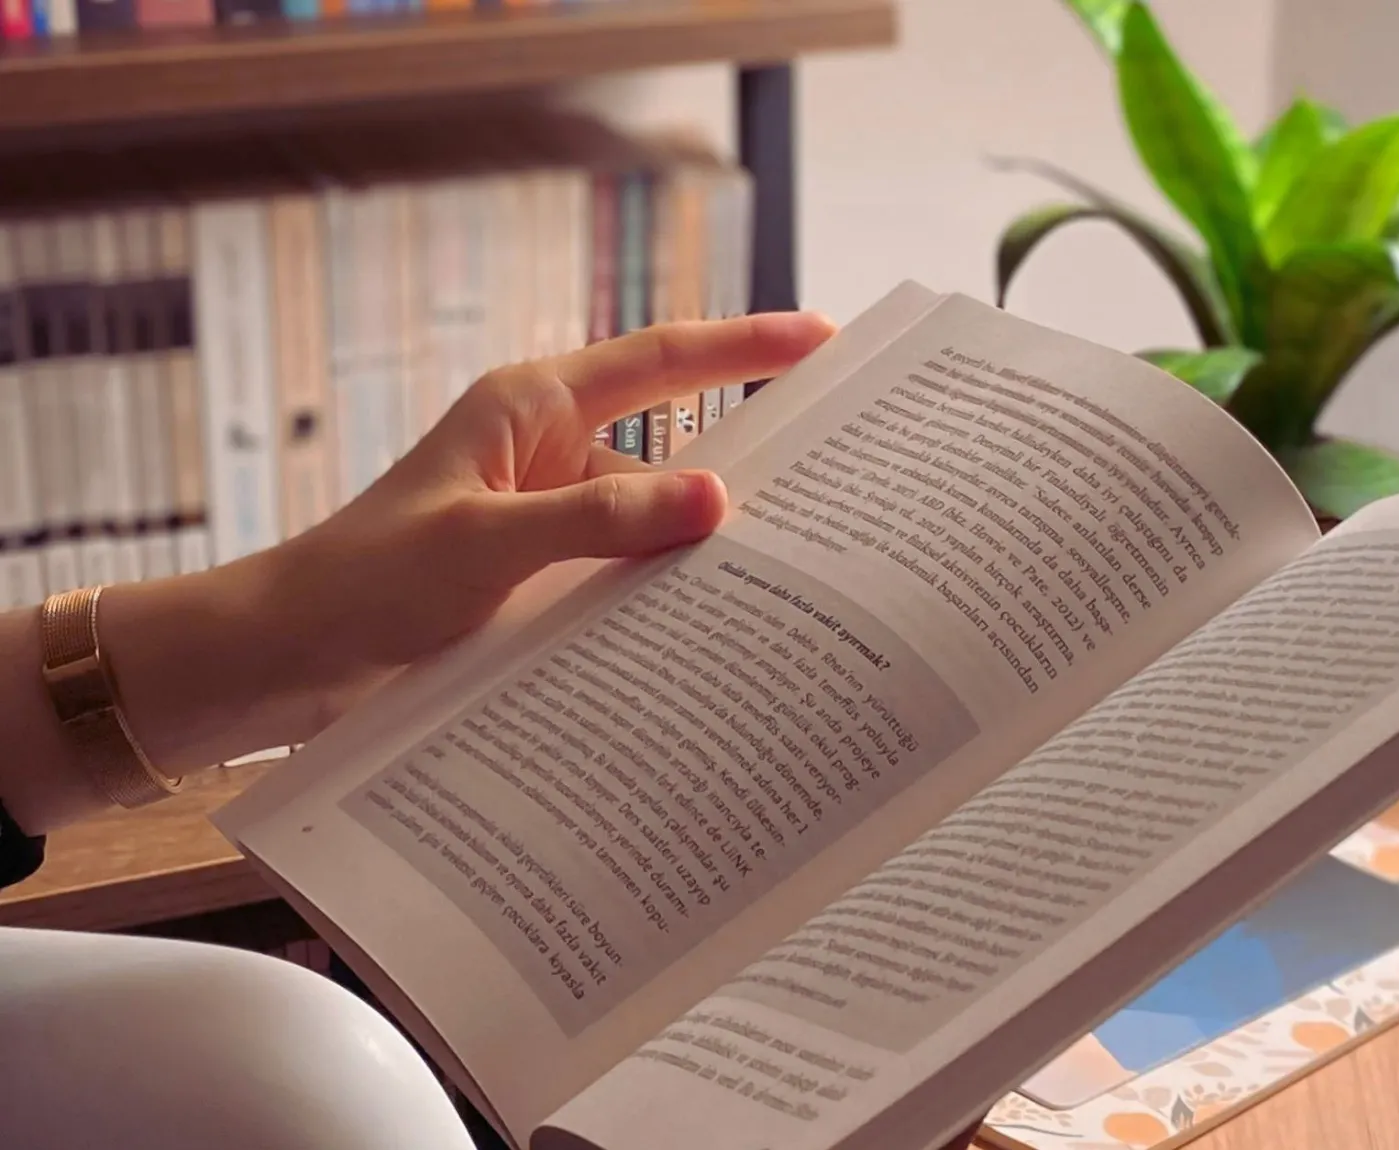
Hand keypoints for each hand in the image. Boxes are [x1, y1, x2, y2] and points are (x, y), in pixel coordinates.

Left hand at [269, 311, 835, 702]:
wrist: (283, 663)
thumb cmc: (364, 583)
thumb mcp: (485, 544)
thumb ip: (598, 519)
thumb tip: (714, 501)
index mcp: (531, 408)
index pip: (661, 360)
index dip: (745, 345)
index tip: (823, 337)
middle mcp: (548, 454)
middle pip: (673, 446)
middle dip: (748, 463)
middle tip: (840, 481)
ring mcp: (547, 519)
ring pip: (653, 524)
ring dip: (702, 553)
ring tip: (790, 582)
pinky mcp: (541, 579)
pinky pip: (624, 576)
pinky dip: (663, 599)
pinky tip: (712, 634)